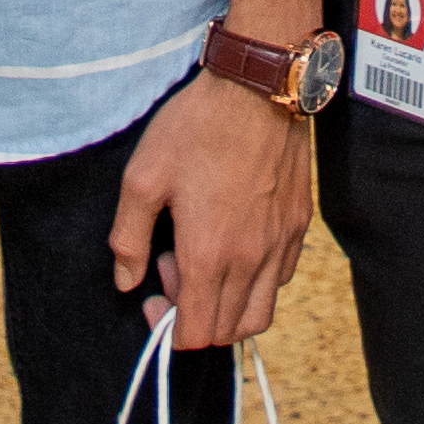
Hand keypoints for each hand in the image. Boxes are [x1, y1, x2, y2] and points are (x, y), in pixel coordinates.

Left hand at [106, 68, 318, 348]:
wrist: (257, 89)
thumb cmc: (196, 129)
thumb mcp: (143, 177)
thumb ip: (128, 238)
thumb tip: (126, 281)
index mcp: (208, 254)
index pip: (195, 334)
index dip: (169, 331)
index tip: (153, 298)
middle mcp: (249, 260)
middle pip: (227, 332)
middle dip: (194, 317)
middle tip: (173, 269)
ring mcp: (279, 245)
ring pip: (259, 315)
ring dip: (227, 307)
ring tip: (205, 261)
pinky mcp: (297, 227)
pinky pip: (279, 280)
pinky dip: (255, 282)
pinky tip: (234, 244)